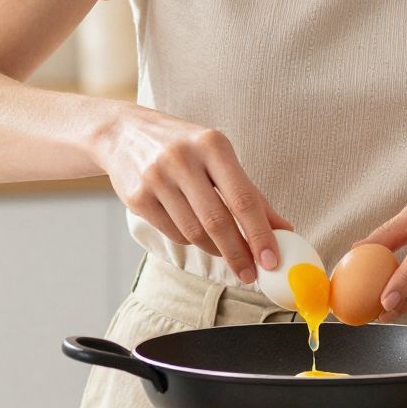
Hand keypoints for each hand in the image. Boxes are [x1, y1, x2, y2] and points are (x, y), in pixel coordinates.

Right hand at [97, 107, 289, 280]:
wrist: (122, 132)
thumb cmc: (182, 146)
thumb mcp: (218, 157)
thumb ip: (250, 193)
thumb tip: (284, 230)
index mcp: (212, 145)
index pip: (242, 198)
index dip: (259, 234)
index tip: (271, 260)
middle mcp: (183, 159)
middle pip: (217, 221)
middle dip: (238, 254)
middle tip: (251, 274)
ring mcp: (156, 178)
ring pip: (194, 232)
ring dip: (215, 249)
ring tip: (225, 251)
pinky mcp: (137, 197)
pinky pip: (172, 233)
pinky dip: (189, 240)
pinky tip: (194, 231)